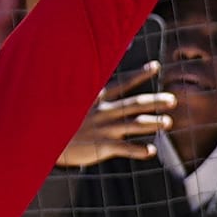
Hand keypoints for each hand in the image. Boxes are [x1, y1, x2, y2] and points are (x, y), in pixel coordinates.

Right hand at [57, 64, 174, 166]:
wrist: (43, 138)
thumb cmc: (61, 118)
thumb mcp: (75, 99)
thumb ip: (91, 87)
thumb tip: (100, 74)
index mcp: (97, 99)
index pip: (122, 83)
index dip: (140, 74)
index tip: (157, 66)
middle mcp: (103, 112)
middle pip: (134, 104)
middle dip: (154, 101)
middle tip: (173, 100)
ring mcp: (103, 129)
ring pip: (133, 125)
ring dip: (152, 123)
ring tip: (168, 122)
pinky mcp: (100, 147)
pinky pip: (124, 149)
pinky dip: (138, 150)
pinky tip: (152, 150)